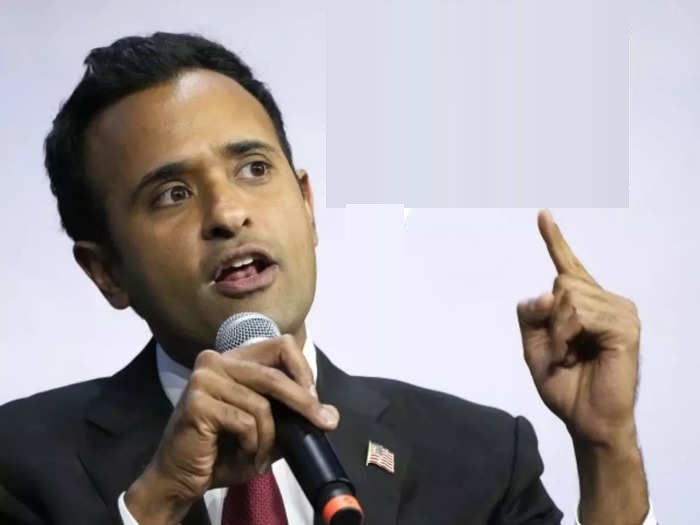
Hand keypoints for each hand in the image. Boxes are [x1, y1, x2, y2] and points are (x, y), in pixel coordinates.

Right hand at [124, 335, 338, 524]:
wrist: (181, 480)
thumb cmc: (222, 453)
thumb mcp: (265, 430)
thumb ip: (291, 416)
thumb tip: (331, 413)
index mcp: (233, 359)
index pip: (280, 345)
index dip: (302, 369)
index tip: (315, 398)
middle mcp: (215, 360)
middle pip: (275, 374)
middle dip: (304, 402)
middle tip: (325, 423)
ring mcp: (204, 378)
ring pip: (262, 404)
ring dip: (267, 439)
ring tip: (257, 457)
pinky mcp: (198, 402)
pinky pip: (246, 422)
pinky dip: (251, 446)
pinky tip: (240, 456)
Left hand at [516, 210, 640, 447]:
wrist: (586, 418)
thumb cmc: (564, 383)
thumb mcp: (534, 345)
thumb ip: (530, 314)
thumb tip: (546, 292)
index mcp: (584, 304)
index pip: (568, 266)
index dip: (554, 239)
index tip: (542, 214)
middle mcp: (605, 300)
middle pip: (560, 283)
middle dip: (548, 321)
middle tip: (561, 350)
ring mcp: (619, 310)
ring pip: (567, 296)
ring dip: (557, 332)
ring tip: (570, 355)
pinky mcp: (626, 325)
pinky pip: (579, 314)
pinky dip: (566, 336)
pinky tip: (576, 355)